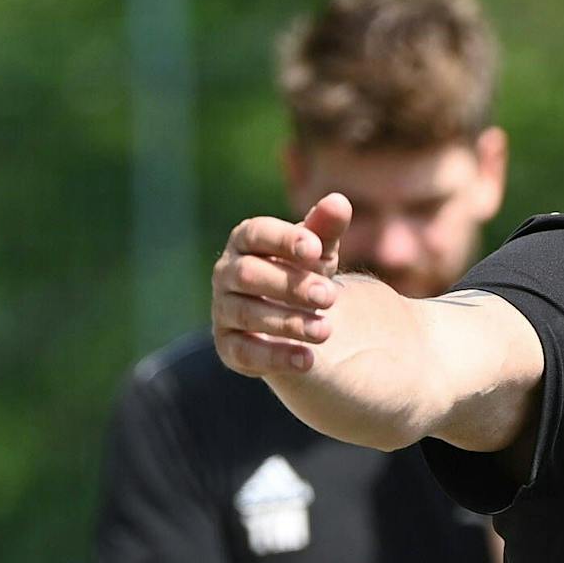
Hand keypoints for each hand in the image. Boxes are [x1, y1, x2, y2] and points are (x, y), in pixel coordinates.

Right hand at [212, 193, 351, 378]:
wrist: (296, 316)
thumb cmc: (304, 272)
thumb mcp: (319, 252)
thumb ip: (326, 228)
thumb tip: (340, 202)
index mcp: (246, 242)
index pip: (257, 233)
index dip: (284, 240)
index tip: (316, 250)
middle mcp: (227, 273)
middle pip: (249, 275)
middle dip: (290, 285)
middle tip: (329, 297)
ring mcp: (223, 310)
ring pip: (247, 313)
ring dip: (288, 322)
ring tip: (326, 331)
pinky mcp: (228, 346)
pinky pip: (244, 352)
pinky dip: (276, 357)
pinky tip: (308, 360)